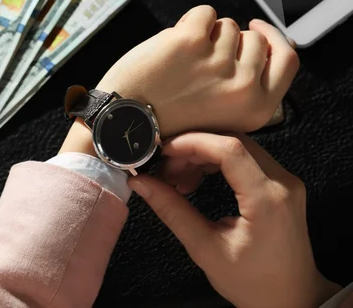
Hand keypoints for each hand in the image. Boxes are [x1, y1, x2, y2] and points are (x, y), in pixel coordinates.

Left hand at [97, 5, 298, 137]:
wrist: (126, 122)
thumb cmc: (173, 117)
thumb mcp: (225, 117)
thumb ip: (248, 85)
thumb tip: (265, 41)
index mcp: (256, 109)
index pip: (287, 59)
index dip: (274, 39)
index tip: (258, 29)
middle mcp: (242, 87)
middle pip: (255, 38)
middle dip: (231, 42)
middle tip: (203, 63)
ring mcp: (218, 63)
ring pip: (228, 25)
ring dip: (208, 34)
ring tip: (184, 61)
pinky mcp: (191, 42)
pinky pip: (204, 12)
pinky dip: (190, 22)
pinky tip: (174, 46)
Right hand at [129, 133, 340, 307]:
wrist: (293, 299)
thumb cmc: (252, 283)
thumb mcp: (206, 250)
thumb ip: (173, 212)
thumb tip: (142, 183)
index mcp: (267, 199)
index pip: (230, 150)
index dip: (194, 142)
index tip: (165, 150)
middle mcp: (282, 181)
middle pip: (234, 142)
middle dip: (194, 148)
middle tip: (166, 168)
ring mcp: (286, 179)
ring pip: (239, 146)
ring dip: (205, 154)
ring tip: (178, 177)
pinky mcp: (283, 182)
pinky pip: (247, 157)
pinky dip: (219, 161)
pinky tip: (198, 177)